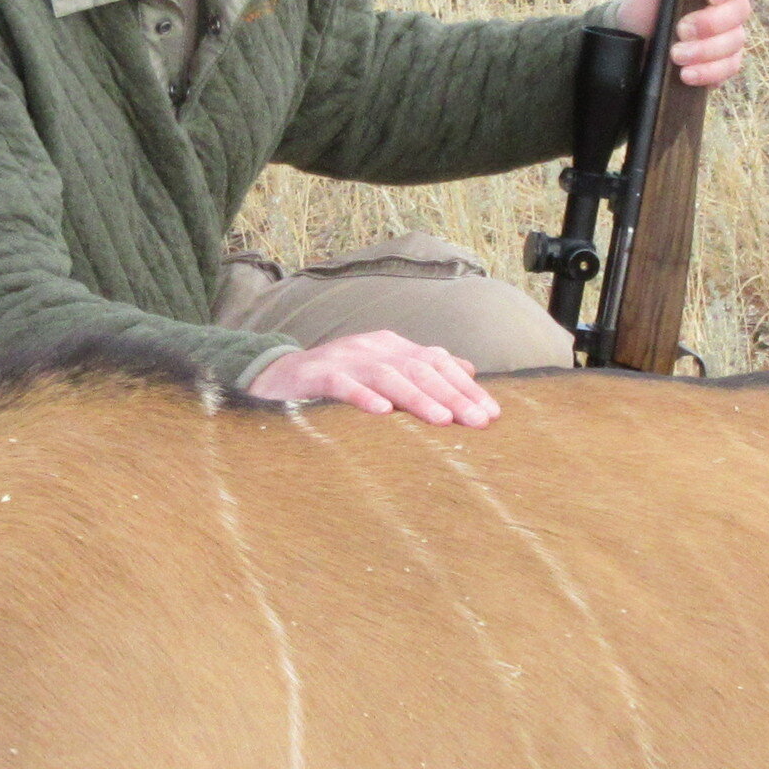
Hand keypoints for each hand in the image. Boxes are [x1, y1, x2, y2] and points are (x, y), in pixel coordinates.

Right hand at [245, 329, 502, 423]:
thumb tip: (468, 368)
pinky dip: (362, 397)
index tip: (492, 413)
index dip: (465, 386)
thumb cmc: (336, 381)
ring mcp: (343, 359)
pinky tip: (381, 413)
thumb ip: (421, 369)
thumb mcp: (382, 371)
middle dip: (452, 395)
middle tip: (478, 421)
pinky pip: (341, 384)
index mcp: (390, 346)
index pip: (436, 362)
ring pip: (387, 376)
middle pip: (419, 368)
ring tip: (442, 420)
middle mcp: (371, 348)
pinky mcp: (315, 375)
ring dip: (417, 398)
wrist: (276, 378)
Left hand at [615, 0, 756, 89]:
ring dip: (705, 52)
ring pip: (736, 42)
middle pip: (741, 11)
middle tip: (679, 30)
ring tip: (676, 55)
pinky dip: (709, 73)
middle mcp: (729, 4)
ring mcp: (729, 34)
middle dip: (710, 24)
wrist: (631, 41)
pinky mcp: (722, 62)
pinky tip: (687, 75)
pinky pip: (730, 68)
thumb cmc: (647, 1)